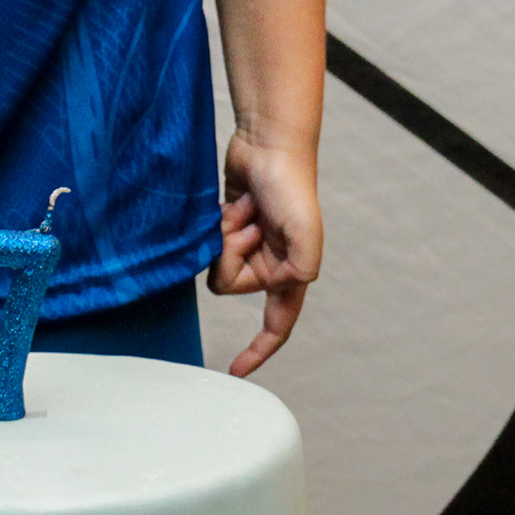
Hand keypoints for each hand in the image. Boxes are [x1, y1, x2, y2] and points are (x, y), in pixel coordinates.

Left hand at [211, 128, 320, 374]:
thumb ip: (300, 268)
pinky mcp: (227, 226)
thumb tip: (279, 288)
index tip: (236, 370)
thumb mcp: (306, 232)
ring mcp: (247, 245)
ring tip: (243, 209)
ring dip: (226, 235)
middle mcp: (269, 263)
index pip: (277, 324)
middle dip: (234, 255)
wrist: (270, 144)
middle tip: (251, 224)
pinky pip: (208, 242)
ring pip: (216, 263)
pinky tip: (234, 201)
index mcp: (291, 273)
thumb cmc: (291, 186)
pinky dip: (218, 223)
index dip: (259, 350)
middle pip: (230, 285)